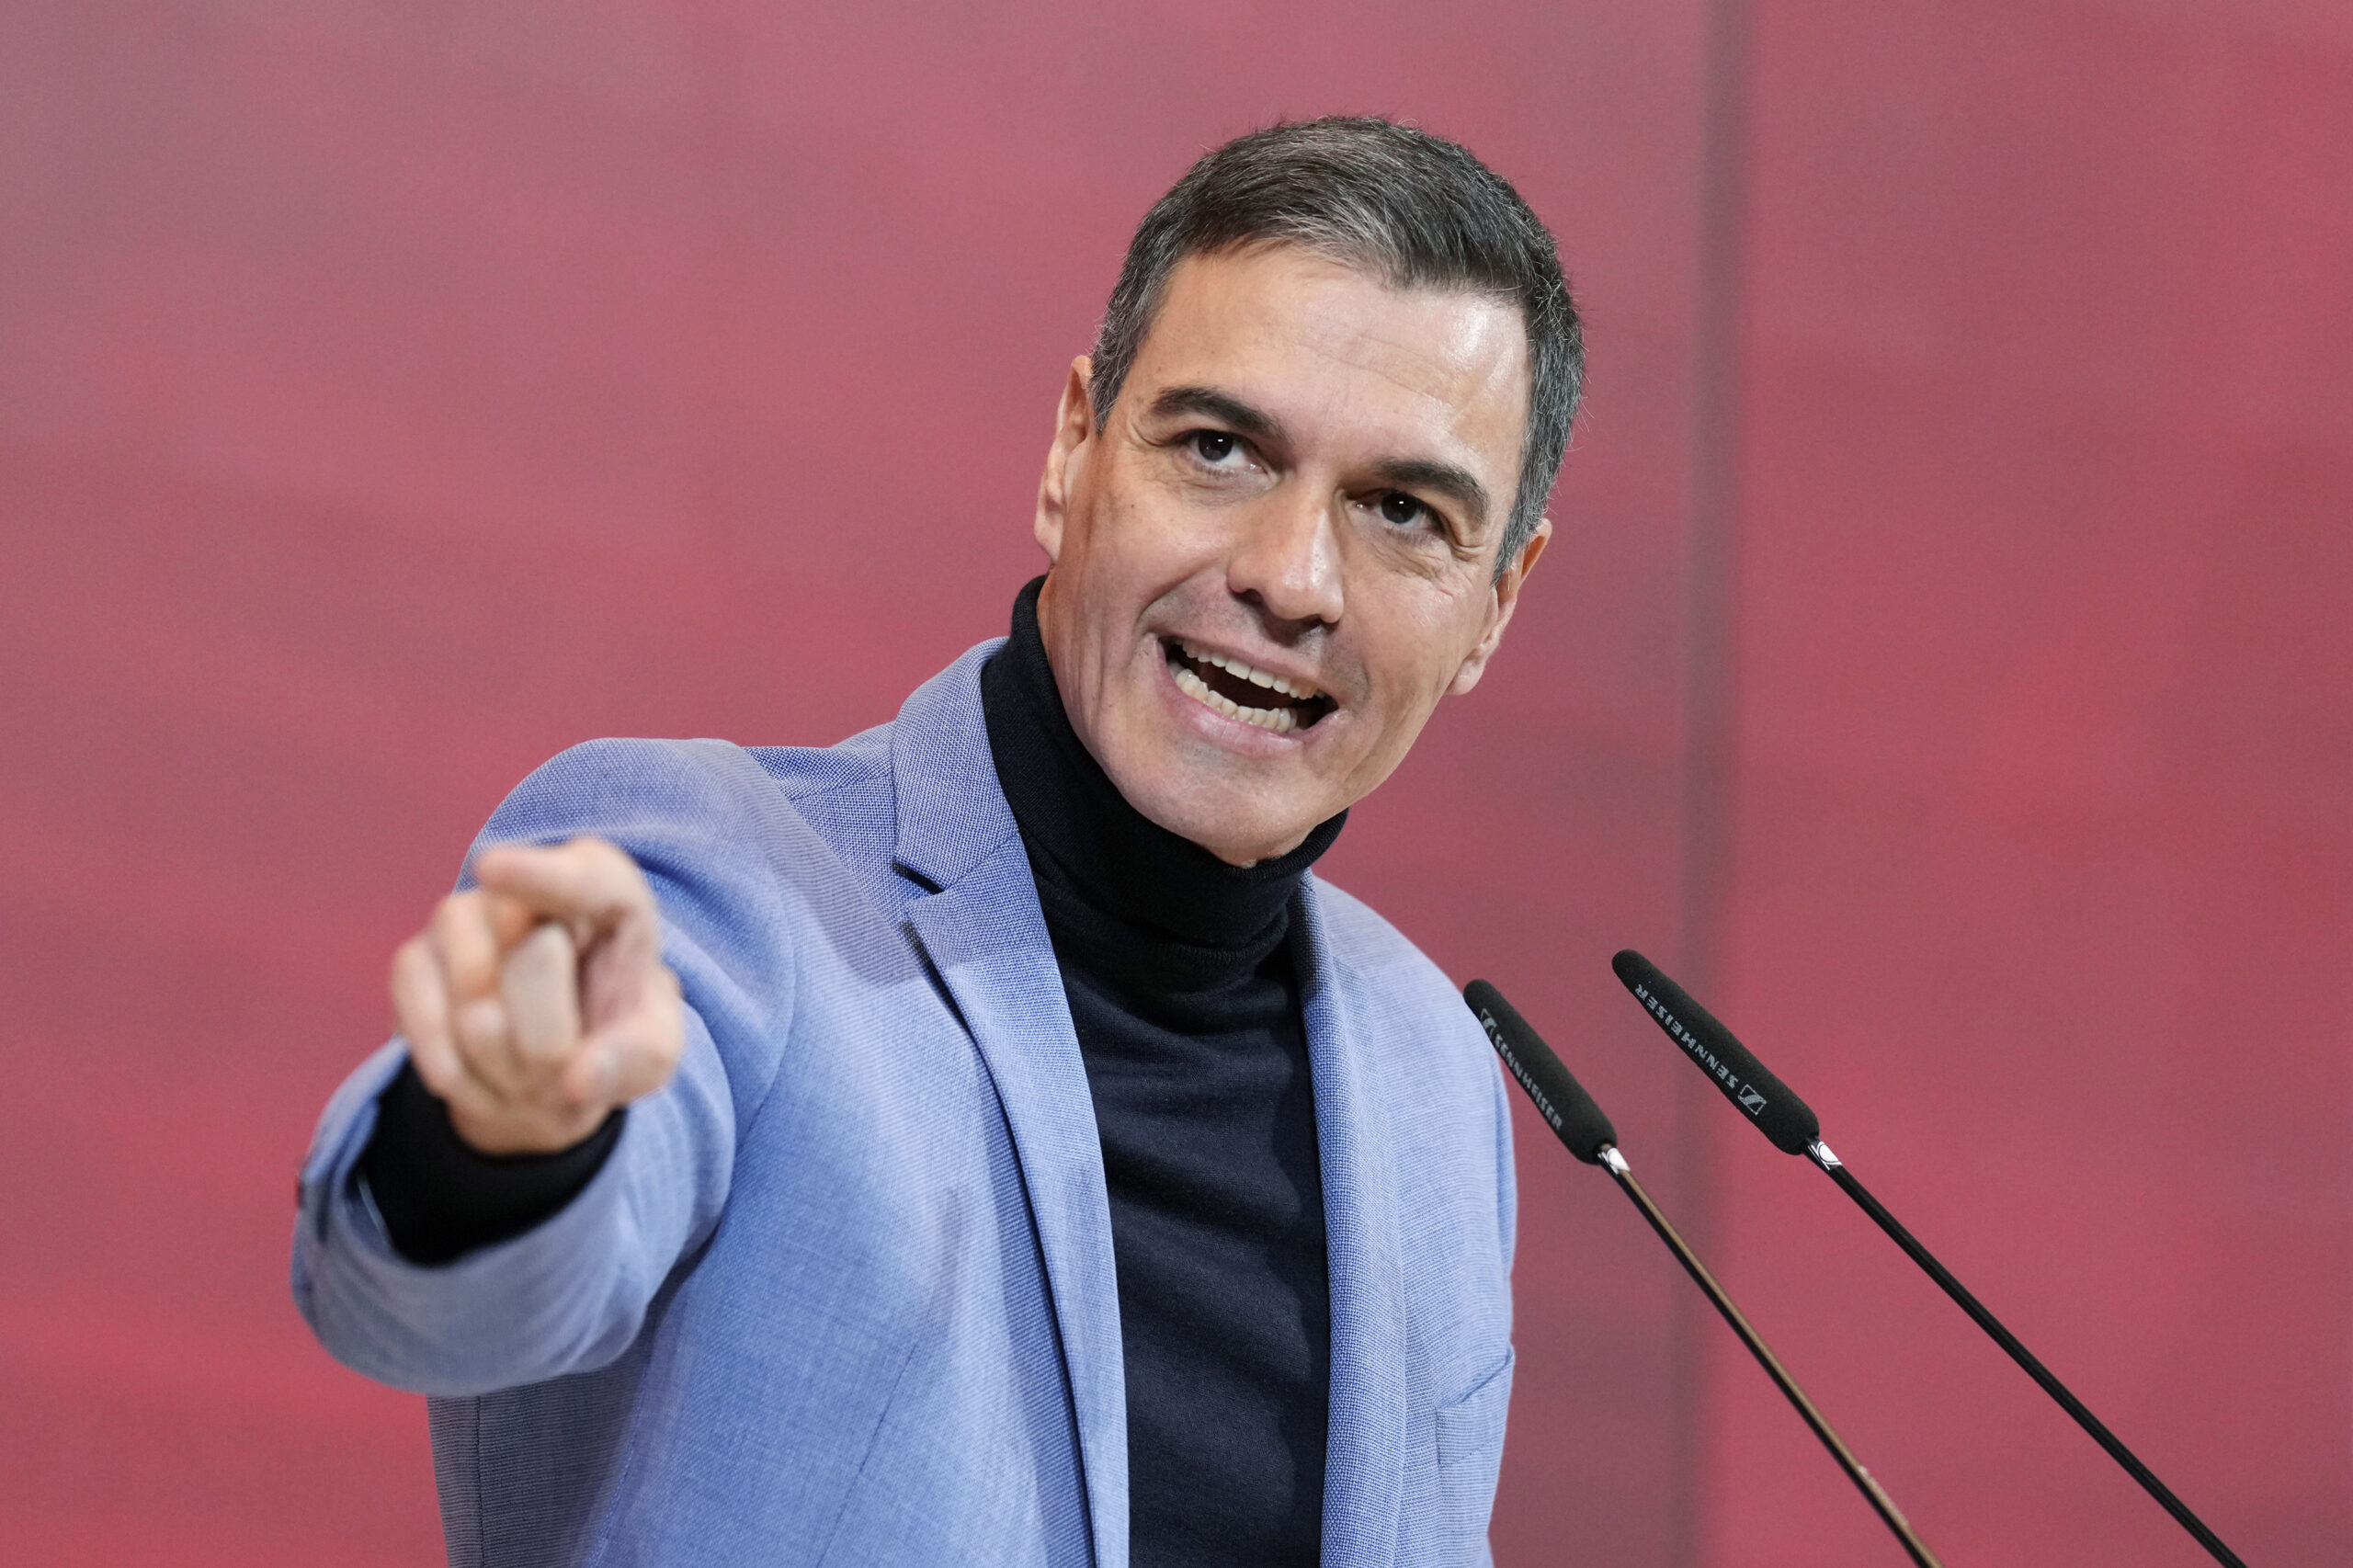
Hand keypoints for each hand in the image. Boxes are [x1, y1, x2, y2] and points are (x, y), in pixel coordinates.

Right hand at [389, 837, 684, 1154]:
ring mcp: (458, 918)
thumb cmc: (613, 1036)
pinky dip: (456, 1074)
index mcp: (606, 889)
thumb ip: (633, 1060)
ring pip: (473, 1002)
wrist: (552, 1063)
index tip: (492, 868)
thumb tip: (576, 1080)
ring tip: (529, 1080)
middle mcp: (524, 889)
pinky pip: (423, 1025)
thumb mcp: (650, 1053)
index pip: (581, 878)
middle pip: (532, 964)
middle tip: (565, 1078)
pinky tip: (481, 1082)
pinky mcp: (414, 960)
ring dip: (505, 1066)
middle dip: (553, 1043)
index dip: (537, 875)